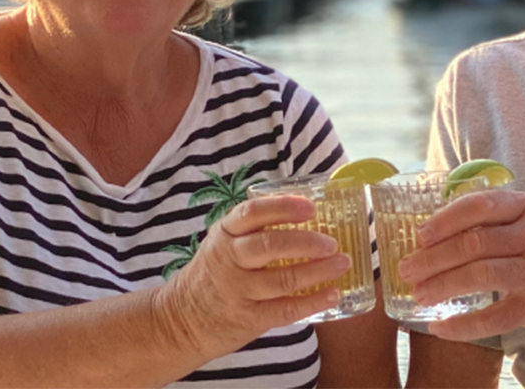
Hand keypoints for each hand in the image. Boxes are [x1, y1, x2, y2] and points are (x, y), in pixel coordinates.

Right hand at [158, 195, 350, 360]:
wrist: (183, 319)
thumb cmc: (216, 271)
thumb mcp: (225, 240)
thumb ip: (256, 227)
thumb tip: (310, 210)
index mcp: (226, 233)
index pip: (252, 213)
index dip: (283, 207)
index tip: (310, 206)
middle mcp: (229, 259)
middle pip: (270, 245)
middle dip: (306, 242)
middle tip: (332, 242)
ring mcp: (238, 290)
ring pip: (282, 279)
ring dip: (317, 271)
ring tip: (342, 263)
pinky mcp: (248, 318)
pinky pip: (284, 309)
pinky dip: (312, 301)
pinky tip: (333, 293)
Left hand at [397, 190, 524, 341]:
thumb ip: (489, 222)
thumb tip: (429, 233)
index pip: (479, 205)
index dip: (444, 220)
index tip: (419, 235)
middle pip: (474, 242)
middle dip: (434, 257)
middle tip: (407, 269)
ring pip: (480, 274)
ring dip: (442, 285)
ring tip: (418, 294)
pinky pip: (492, 317)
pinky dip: (462, 325)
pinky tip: (439, 327)